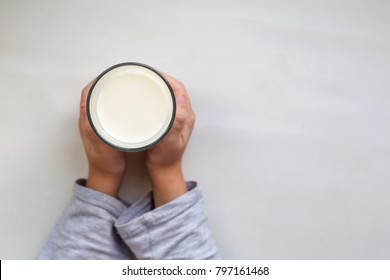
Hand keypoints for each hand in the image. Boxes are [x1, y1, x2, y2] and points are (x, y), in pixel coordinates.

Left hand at [79, 81, 126, 196]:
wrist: (106, 176)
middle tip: (121, 76)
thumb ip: (95, 132)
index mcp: (87, 121)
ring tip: (126, 86)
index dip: (97, 81)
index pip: (88, 94)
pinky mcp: (107, 128)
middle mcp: (91, 120)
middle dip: (107, 83)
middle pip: (96, 94)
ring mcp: (99, 124)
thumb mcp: (101, 149)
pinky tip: (128, 104)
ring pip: (104, 102)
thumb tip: (87, 111)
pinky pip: (110, 110)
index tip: (109, 74)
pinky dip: (118, 103)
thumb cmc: (104, 164)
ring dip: (112, 92)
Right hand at [146, 74, 195, 206]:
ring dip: (159, 87)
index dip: (168, 79)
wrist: (164, 169)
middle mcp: (183, 114)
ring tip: (145, 82)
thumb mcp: (171, 141)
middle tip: (146, 75)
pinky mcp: (169, 122)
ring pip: (169, 95)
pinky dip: (156, 96)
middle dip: (162, 80)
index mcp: (186, 116)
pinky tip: (146, 97)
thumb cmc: (166, 157)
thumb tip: (181, 99)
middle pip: (174, 90)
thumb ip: (177, 122)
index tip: (154, 74)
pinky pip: (164, 103)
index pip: (179, 90)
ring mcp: (176, 118)